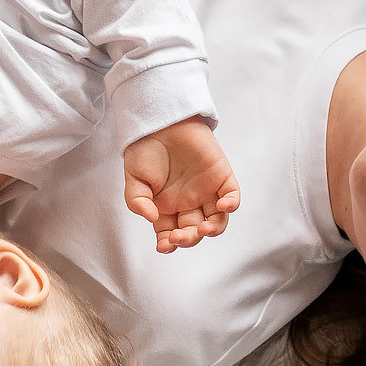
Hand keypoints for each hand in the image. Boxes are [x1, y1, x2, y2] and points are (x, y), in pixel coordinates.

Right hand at [123, 118, 240, 252]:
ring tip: (202, 228)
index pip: (171, 234)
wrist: (160, 120)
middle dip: (187, 239)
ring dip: (211, 230)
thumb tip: (151, 218)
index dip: (169, 244)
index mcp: (166, 207)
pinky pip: (232, 196)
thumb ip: (137, 200)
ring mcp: (206, 191)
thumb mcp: (133, 177)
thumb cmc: (145, 148)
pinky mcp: (221, 177)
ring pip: (216, 221)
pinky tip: (223, 207)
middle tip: (179, 236)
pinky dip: (231, 205)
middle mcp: (188, 203)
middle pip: (193, 231)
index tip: (164, 245)